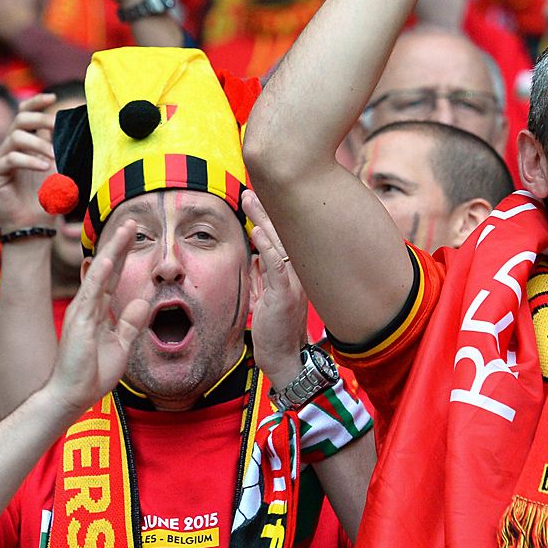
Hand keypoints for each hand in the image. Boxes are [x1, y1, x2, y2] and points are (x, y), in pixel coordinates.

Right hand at [0, 93, 59, 230]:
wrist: (35, 226)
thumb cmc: (48, 198)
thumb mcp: (60, 168)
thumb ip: (62, 147)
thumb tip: (76, 125)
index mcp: (25, 143)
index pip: (24, 113)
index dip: (35, 102)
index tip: (51, 98)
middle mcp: (10, 148)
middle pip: (19, 120)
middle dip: (39, 119)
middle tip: (56, 126)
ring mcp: (0, 160)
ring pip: (15, 137)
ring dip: (38, 144)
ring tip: (54, 157)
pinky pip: (9, 158)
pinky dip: (29, 160)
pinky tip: (44, 168)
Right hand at [45, 229, 149, 414]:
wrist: (73, 395)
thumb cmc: (91, 373)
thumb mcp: (121, 345)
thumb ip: (130, 323)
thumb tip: (144, 300)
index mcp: (98, 311)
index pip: (113, 278)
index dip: (123, 257)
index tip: (134, 237)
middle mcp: (89, 306)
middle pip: (107, 268)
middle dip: (119, 245)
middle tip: (131, 222)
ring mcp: (83, 311)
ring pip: (100, 273)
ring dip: (113, 249)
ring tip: (125, 228)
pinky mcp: (79, 320)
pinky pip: (91, 293)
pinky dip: (99, 275)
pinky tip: (107, 258)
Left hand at [242, 191, 306, 388]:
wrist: (286, 359)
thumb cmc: (277, 331)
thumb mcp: (269, 297)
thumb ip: (265, 277)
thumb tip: (255, 259)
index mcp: (294, 273)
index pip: (283, 238)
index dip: (271, 217)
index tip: (259, 197)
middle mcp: (298, 274)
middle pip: (283, 234)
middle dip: (266, 210)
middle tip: (250, 188)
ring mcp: (293, 284)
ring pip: (280, 244)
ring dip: (264, 220)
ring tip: (249, 199)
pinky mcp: (284, 296)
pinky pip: (276, 267)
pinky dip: (267, 247)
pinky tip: (258, 232)